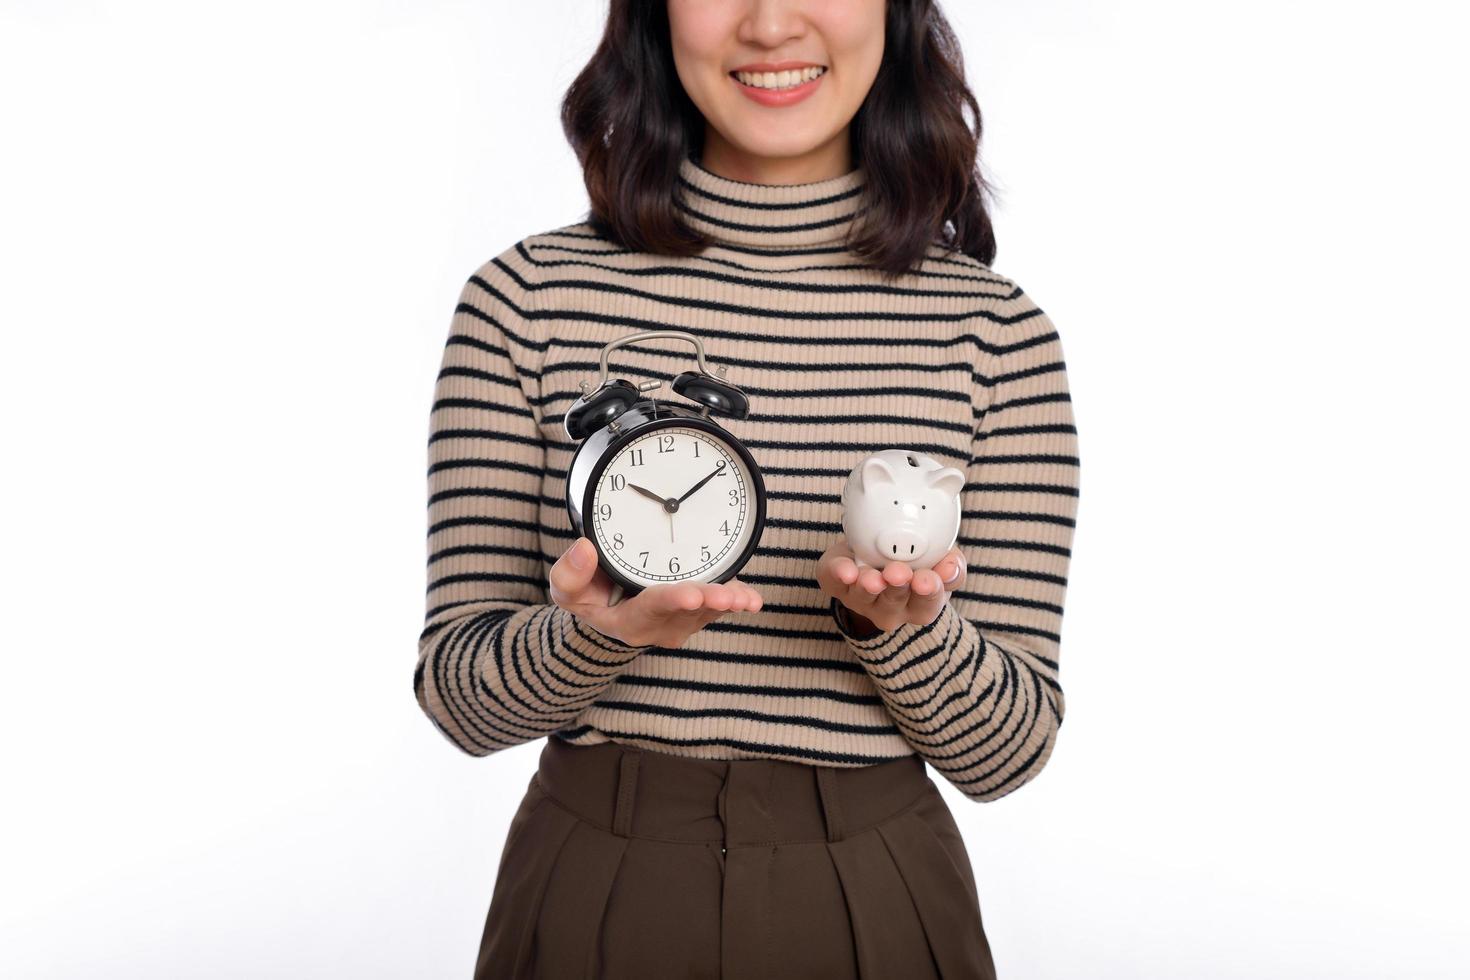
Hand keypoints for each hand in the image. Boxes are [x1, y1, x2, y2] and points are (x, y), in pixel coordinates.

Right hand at [550, 537, 762, 648]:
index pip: (651, 608)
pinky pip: (720, 606)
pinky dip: (737, 600)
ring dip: (728, 601)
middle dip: (709, 602)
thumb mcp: (567, 590)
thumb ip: (570, 574)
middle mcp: (660, 626)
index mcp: (629, 621)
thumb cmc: (589, 596)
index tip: (690, 593)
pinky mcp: (699, 610)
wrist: (608, 609)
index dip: (671, 600)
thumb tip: (584, 549)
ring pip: (708, 610)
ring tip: (745, 598)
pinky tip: (752, 599)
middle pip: (687, 611)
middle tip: (727, 596)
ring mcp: (682, 621)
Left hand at [816, 535, 965, 633]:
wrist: (874, 552)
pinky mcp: (837, 584)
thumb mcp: (940, 559)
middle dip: (897, 589)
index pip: (928, 603)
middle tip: (898, 574)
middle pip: (895, 605)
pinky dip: (838, 574)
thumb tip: (950, 565)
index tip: (927, 579)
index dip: (930, 592)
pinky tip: (844, 570)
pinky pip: (834, 582)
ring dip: (869, 587)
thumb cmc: (915, 559)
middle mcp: (891, 608)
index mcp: (921, 603)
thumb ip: (952, 563)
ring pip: (865, 598)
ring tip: (872, 577)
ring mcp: (862, 599)